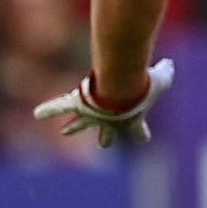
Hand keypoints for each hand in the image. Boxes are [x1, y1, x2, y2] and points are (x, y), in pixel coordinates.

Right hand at [33, 58, 175, 146]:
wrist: (123, 86)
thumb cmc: (144, 85)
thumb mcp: (162, 77)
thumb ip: (166, 72)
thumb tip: (168, 64)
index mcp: (132, 122)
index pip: (139, 134)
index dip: (141, 135)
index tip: (143, 138)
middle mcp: (110, 123)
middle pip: (107, 137)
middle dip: (106, 138)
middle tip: (105, 142)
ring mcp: (92, 115)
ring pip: (80, 125)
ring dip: (74, 128)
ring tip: (66, 132)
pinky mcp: (79, 104)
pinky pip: (60, 107)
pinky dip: (49, 109)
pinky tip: (38, 113)